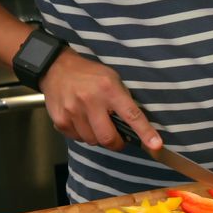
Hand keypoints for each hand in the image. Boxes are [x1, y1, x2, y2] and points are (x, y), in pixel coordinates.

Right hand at [40, 48, 161, 150]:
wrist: (56, 67)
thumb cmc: (90, 75)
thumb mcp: (112, 79)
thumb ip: (123, 101)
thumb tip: (136, 127)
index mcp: (109, 89)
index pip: (131, 115)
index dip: (145, 132)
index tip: (155, 145)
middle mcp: (91, 101)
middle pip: (108, 137)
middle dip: (116, 143)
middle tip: (117, 138)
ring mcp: (73, 111)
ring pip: (92, 141)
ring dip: (98, 137)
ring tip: (95, 123)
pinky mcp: (60, 120)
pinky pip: (77, 139)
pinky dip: (83, 134)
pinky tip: (82, 120)